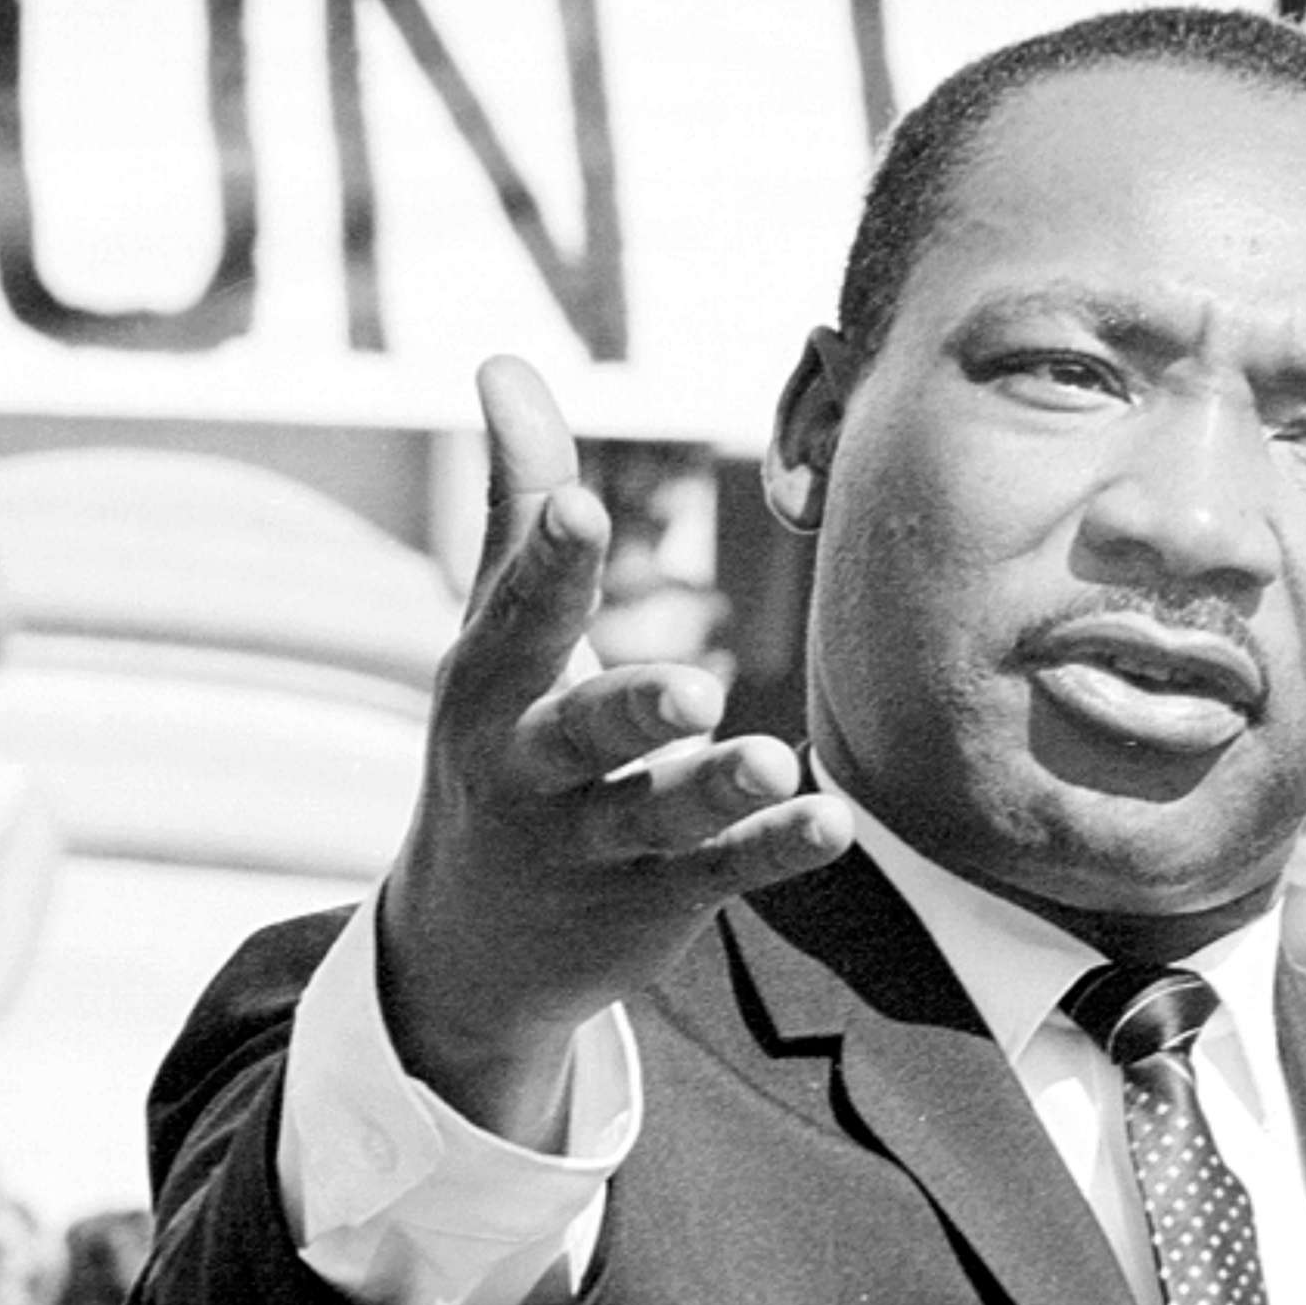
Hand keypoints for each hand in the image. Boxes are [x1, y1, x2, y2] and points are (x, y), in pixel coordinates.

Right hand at [374, 356, 852, 1145]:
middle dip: (631, 708)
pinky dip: (773, 849)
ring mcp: (596, 843)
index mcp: (492, 688)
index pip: (521, 616)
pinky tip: (834, 822)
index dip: (549, 561)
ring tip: (777, 760)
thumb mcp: (497, 633)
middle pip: (584, 732)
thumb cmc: (500, 743)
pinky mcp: (658, 899)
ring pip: (662, 815)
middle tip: (693, 689)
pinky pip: (722, 871)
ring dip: (720, 789)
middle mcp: (534, 769)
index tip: (579, 505)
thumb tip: (503, 360)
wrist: (471, 944)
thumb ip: (518, 502)